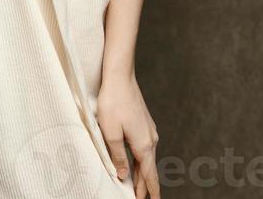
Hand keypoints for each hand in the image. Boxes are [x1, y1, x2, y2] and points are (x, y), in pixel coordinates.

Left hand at [97, 72, 160, 198]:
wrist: (120, 76)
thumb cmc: (113, 102)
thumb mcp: (110, 133)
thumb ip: (118, 157)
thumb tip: (123, 175)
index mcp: (144, 145)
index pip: (149, 176)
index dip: (149, 191)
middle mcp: (151, 139)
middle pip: (149, 169)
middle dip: (145, 185)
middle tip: (140, 198)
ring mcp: (149, 130)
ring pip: (147, 158)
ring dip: (143, 173)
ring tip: (137, 185)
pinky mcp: (144, 122)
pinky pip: (145, 147)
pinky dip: (141, 159)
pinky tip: (135, 161)